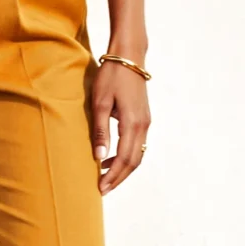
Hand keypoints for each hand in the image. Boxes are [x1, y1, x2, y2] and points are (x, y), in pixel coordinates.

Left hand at [91, 58, 149, 193]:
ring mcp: (145, 121)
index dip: (114, 175)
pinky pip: (138, 144)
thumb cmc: (111, 76)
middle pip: (134, 161)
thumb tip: (99, 158)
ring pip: (138, 154)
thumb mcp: (100, 103)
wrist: (129, 56)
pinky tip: (111, 157)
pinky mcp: (143, 117)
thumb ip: (100, 131)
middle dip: (119, 177)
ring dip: (123, 168)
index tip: (101, 188)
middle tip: (103, 189)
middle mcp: (143, 125)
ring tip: (105, 177)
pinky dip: (127, 156)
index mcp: (132, 123)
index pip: (125, 158)